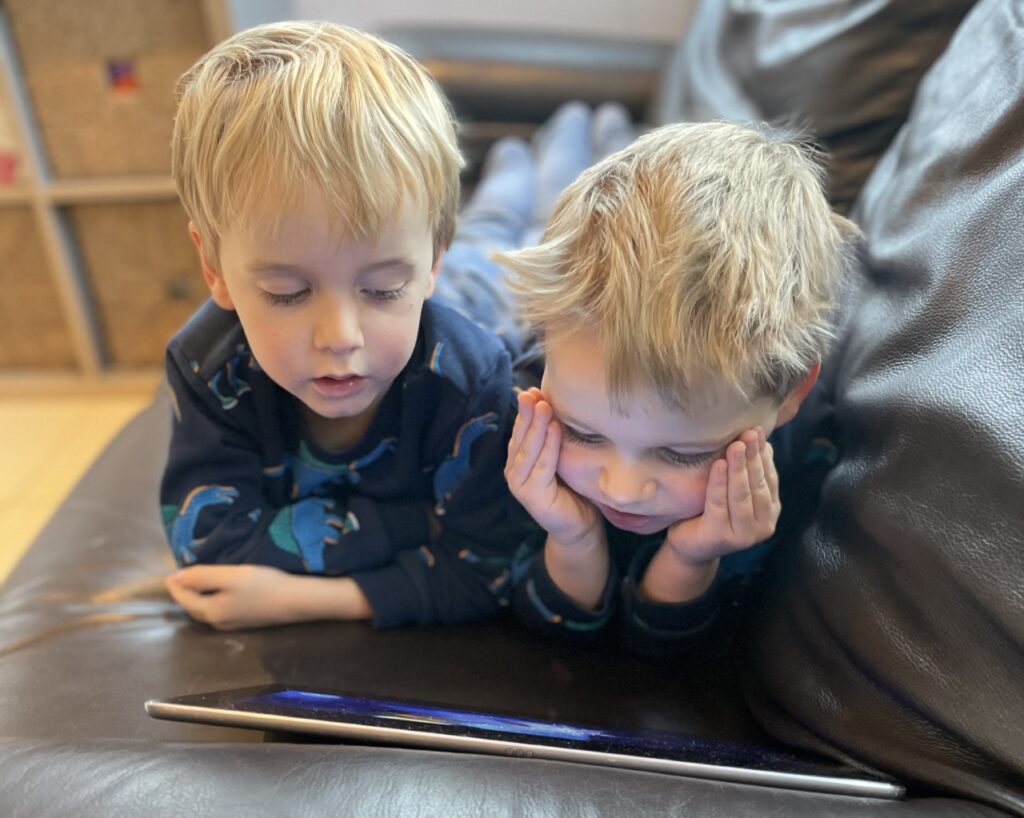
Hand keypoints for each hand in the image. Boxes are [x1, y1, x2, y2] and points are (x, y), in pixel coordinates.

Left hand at [164, 564, 371, 629]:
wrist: (295, 601)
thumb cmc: (263, 585)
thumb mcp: (230, 576)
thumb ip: (202, 576)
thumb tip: (176, 578)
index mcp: (211, 611)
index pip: (184, 598)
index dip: (175, 586)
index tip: (169, 573)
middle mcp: (218, 621)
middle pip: (193, 608)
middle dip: (183, 594)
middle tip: (180, 577)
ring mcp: (232, 624)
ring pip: (206, 611)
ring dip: (197, 598)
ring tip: (195, 583)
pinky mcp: (245, 621)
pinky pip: (218, 611)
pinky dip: (210, 601)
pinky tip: (217, 592)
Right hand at [505, 388, 600, 545]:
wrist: (579, 527)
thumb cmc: (572, 490)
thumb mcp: (561, 458)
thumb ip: (554, 438)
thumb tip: (556, 404)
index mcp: (518, 460)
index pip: (520, 431)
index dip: (526, 411)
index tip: (533, 390)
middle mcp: (514, 471)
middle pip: (521, 437)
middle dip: (528, 414)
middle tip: (533, 393)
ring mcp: (520, 485)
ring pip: (529, 450)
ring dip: (537, 426)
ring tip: (544, 406)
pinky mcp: (533, 496)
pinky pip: (543, 466)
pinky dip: (549, 447)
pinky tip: (555, 429)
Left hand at [665, 426, 779, 567]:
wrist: (690, 546)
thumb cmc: (712, 513)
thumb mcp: (734, 492)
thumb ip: (749, 473)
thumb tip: (760, 440)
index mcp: (771, 511)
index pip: (770, 478)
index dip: (763, 454)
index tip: (757, 430)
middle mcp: (764, 526)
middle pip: (758, 485)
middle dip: (752, 457)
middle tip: (748, 433)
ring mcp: (744, 535)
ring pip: (742, 495)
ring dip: (739, 468)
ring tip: (736, 445)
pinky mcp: (721, 537)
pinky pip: (719, 504)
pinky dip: (719, 483)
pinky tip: (718, 464)